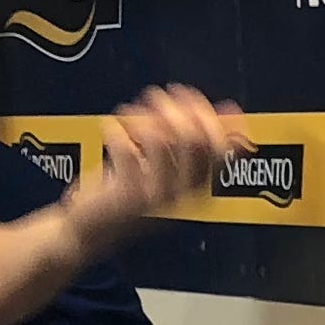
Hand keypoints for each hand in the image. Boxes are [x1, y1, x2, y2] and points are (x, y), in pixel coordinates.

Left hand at [66, 85, 246, 244]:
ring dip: (145, 115)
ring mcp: (156, 197)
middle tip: (159, 97)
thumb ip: (198, 144)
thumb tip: (231, 114)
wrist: (93, 229)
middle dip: (177, 108)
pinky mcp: (128, 197)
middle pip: (195, 140)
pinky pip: (125, 149)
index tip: (190, 95)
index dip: (208, 114)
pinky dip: (116, 129)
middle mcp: (182, 194)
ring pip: (161, 140)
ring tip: (133, 110)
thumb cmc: (131, 197)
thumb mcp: (171, 169)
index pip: (221, 147)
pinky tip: (112, 127)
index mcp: (197, 187)